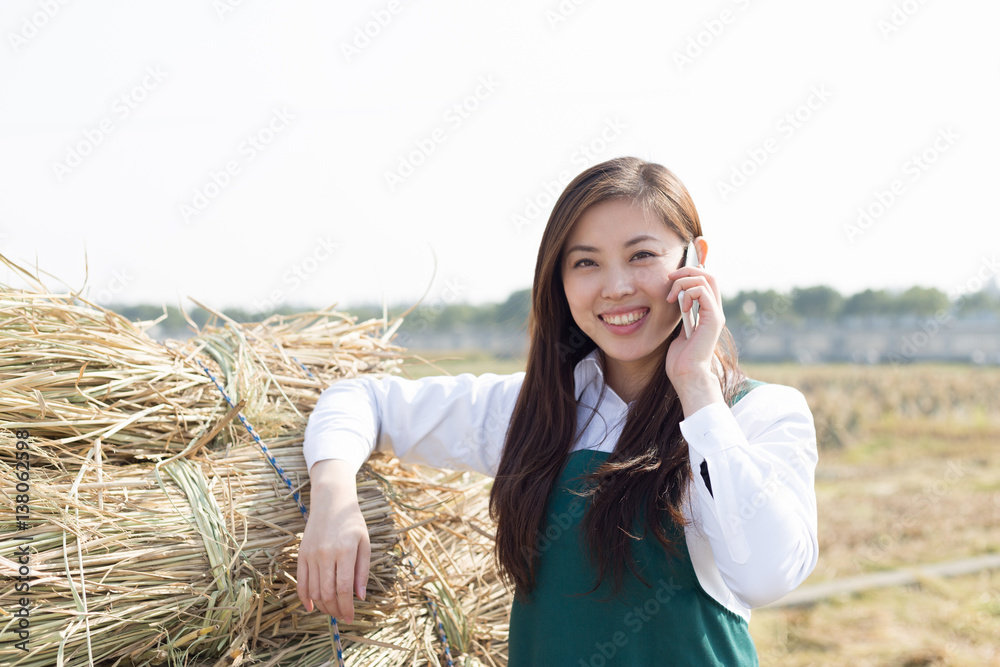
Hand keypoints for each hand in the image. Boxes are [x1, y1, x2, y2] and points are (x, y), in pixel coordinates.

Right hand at [296, 459, 370, 622]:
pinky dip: (305, 597)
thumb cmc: (352, 522)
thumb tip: (359, 596)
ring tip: (332, 611)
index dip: (346, 606)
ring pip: (314, 590)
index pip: (343, 587)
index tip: (351, 617)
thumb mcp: (365, 543)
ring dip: (323, 606)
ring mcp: (311, 554)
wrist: (331, 502)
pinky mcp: (302, 554)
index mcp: (345, 550)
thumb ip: (362, 571)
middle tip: (343, 617)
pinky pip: (301, 581)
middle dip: (335, 610)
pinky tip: (312, 606)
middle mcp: (325, 553)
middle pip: (327, 592)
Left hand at [664, 243, 725, 414]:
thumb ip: (682, 314)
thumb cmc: (681, 358)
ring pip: (706, 278)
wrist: (687, 375)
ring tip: (672, 297)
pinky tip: (680, 306)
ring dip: (684, 282)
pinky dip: (688, 293)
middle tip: (670, 279)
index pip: (707, 281)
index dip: (693, 270)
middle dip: (687, 271)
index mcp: (708, 311)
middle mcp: (714, 310)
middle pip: (709, 274)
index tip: (673, 275)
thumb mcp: (679, 330)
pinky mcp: (713, 319)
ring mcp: (715, 314)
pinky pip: (703, 292)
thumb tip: (677, 299)